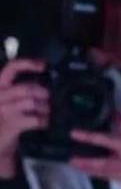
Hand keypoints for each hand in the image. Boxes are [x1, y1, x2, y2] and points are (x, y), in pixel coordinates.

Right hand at [0, 60, 49, 176]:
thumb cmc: (4, 121)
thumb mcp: (8, 101)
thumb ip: (19, 91)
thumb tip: (40, 84)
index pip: (11, 68)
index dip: (28, 64)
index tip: (43, 65)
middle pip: (27, 88)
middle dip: (42, 93)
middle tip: (48, 99)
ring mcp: (3, 110)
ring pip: (32, 102)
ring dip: (45, 108)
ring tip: (47, 112)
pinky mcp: (11, 124)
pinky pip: (35, 119)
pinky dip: (44, 120)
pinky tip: (44, 122)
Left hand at [69, 115, 120, 188]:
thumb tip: (112, 118)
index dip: (109, 118)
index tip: (96, 113)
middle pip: (109, 141)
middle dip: (91, 137)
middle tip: (74, 134)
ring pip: (105, 162)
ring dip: (87, 161)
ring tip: (73, 160)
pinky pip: (107, 174)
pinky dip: (93, 172)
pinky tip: (82, 168)